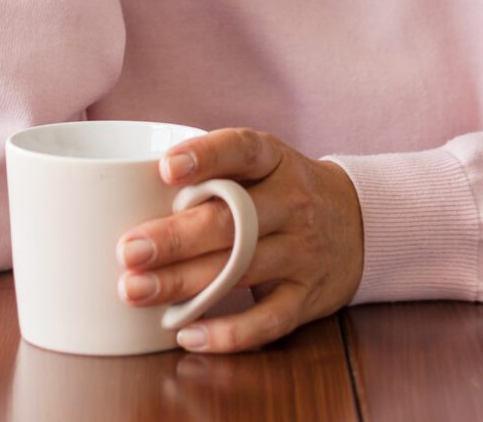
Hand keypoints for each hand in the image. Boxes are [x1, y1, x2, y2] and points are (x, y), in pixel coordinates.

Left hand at [114, 127, 365, 354]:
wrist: (359, 223)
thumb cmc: (281, 192)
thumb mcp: (260, 166)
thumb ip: (211, 174)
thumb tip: (123, 192)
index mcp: (275, 160)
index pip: (243, 149)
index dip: (206, 156)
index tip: (165, 169)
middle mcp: (293, 203)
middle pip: (233, 221)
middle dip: (175, 237)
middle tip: (127, 250)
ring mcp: (303, 251)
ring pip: (242, 269)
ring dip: (184, 283)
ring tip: (135, 290)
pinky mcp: (307, 296)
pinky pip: (268, 321)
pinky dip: (228, 333)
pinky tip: (186, 333)